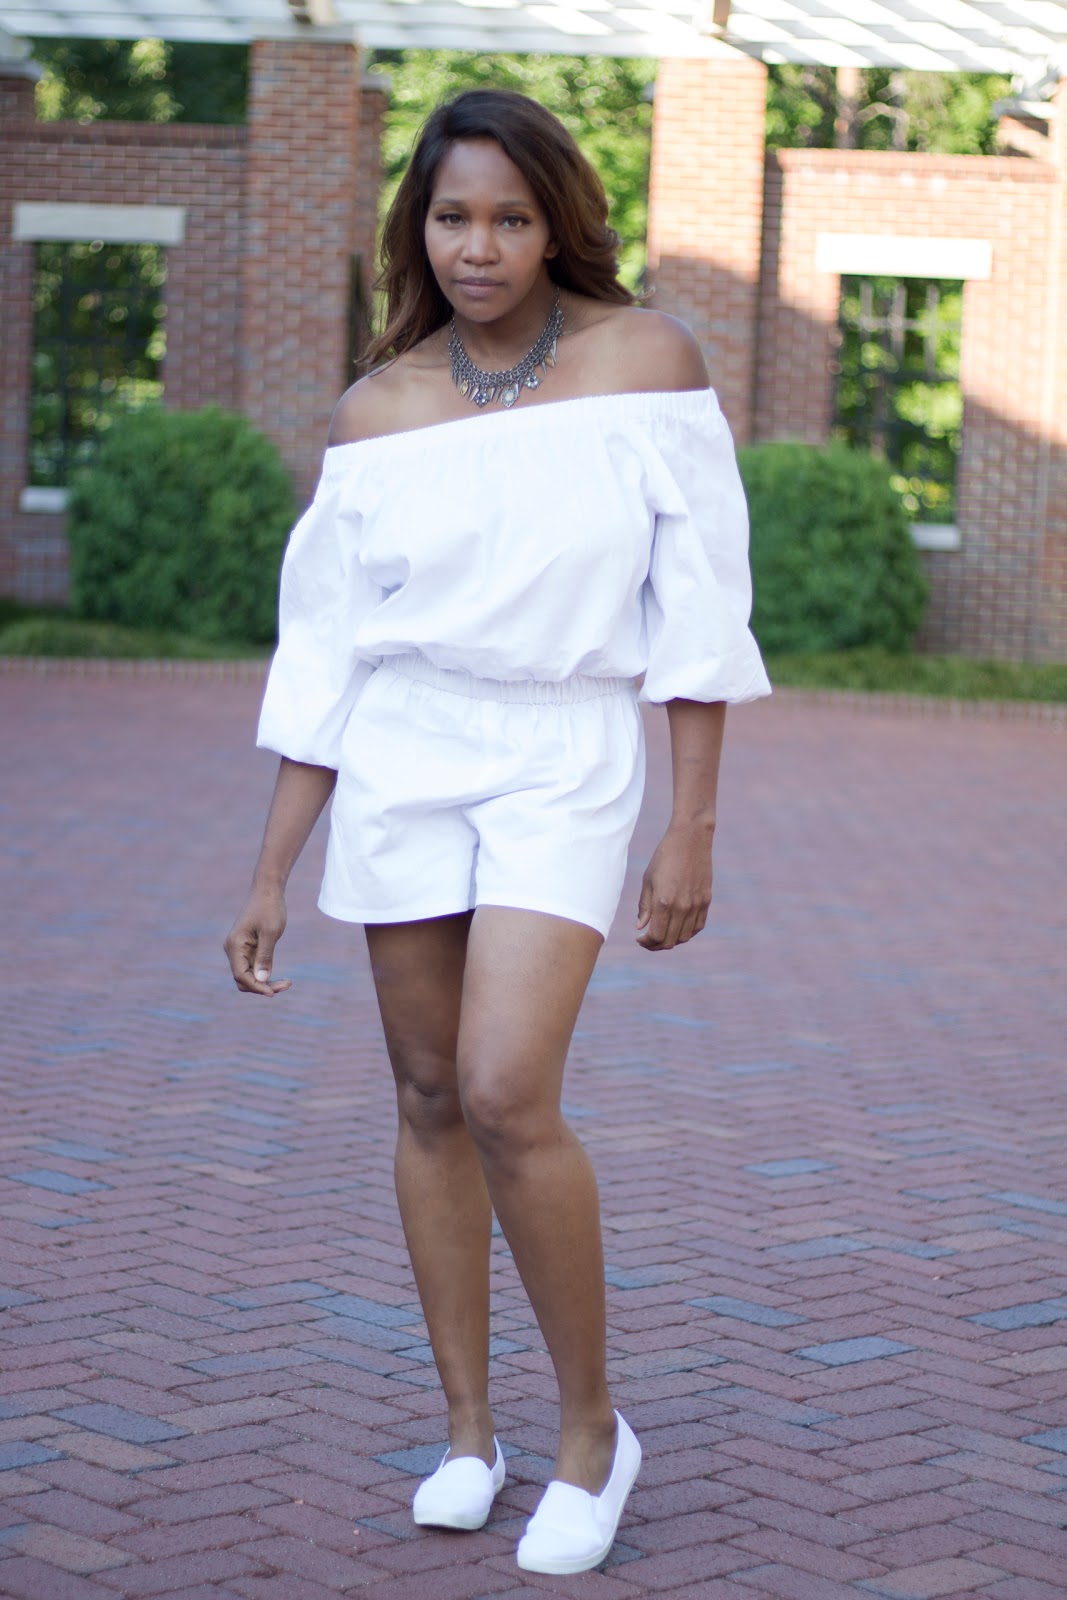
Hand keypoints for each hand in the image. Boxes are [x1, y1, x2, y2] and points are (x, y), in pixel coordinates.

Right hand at [224, 885, 291, 994]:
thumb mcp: (271, 933)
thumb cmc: (270, 908)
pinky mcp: (247, 949)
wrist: (268, 890)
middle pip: (243, 979)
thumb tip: (262, 981)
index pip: (241, 976)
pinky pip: (252, 968)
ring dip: (264, 982)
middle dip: (262, 987)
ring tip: (287, 983)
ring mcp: (239, 949)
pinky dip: (265, 975)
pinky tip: (280, 977)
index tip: (274, 992)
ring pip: (248, 976)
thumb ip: (265, 957)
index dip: (256, 987)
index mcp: (235, 945)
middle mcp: (233, 949)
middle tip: (287, 985)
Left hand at [635, 823, 712, 950]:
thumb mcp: (648, 880)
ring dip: (672, 941)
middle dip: (656, 945)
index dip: (646, 942)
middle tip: (648, 940)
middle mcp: (681, 907)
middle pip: (670, 941)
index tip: (639, 938)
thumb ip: (644, 906)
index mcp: (663, 902)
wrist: (690, 839)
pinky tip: (678, 927)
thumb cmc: (664, 857)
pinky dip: (687, 932)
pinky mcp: (706, 901)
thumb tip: (640, 927)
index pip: (655, 936)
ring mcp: (696, 905)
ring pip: (685, 937)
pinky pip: (698, 926)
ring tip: (662, 934)